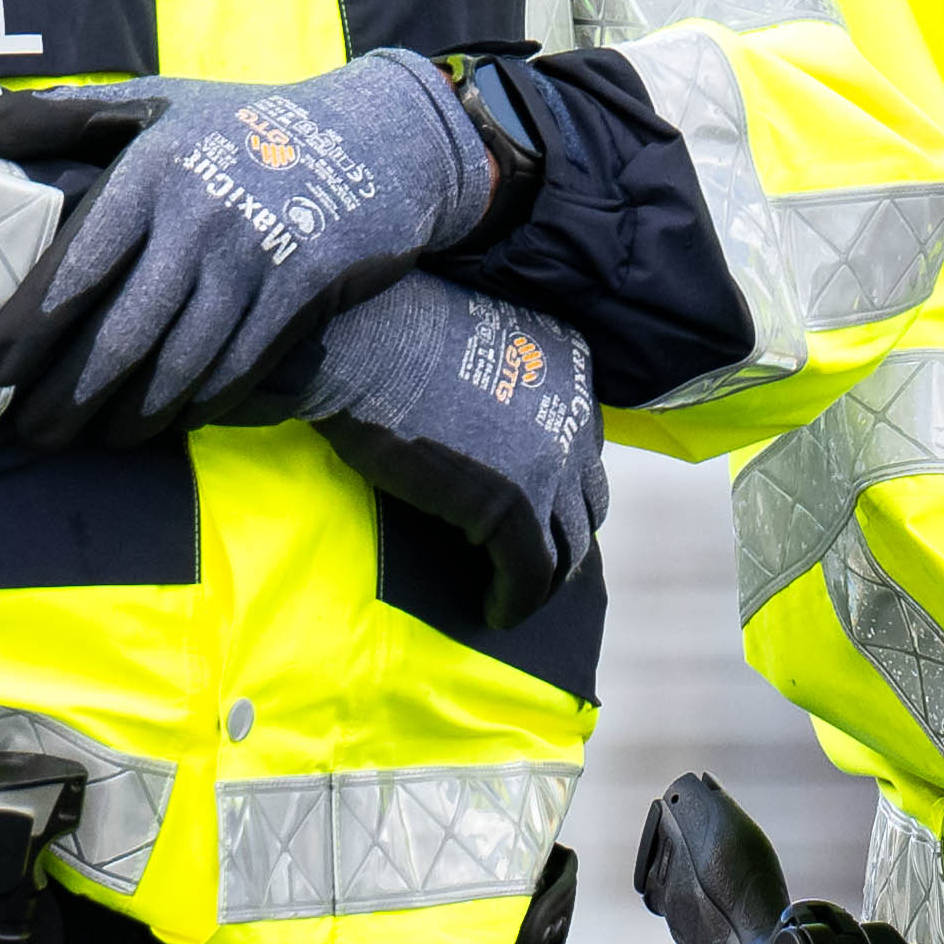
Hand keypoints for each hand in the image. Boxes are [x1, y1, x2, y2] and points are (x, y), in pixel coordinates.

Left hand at [0, 50, 501, 447]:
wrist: (377, 140)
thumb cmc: (244, 123)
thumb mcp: (159, 101)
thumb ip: (66, 114)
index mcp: (154, 172)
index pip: (77, 266)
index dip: (31, 327)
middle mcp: (200, 222)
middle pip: (121, 333)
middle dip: (67, 394)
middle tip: (30, 430)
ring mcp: (254, 264)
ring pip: (176, 366)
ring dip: (126, 415)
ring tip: (89, 438)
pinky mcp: (298, 298)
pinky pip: (234, 372)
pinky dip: (192, 408)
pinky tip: (161, 423)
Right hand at [299, 271, 603, 599]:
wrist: (357, 337)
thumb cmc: (384, 333)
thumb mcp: (467, 347)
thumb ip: (493, 387)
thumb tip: (480, 433)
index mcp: (570, 365)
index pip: (581, 448)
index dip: (557, 489)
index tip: (529, 514)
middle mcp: (575, 412)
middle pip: (585, 500)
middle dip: (560, 537)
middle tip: (525, 564)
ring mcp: (552, 460)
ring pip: (567, 545)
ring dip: (540, 578)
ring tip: (508, 594)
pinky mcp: (517, 505)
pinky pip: (530, 574)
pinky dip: (515, 601)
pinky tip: (493, 611)